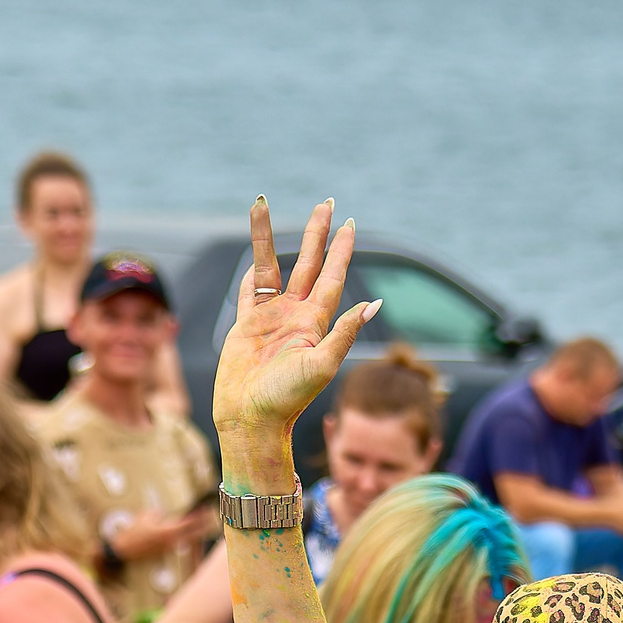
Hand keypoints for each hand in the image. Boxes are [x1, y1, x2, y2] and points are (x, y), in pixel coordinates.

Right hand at [109, 506, 217, 560]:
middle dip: (203, 526)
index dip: (199, 516)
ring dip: (195, 533)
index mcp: (168, 532)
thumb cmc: (133, 534)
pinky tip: (187, 535)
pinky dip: (185, 539)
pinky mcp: (166, 553)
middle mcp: (173, 542)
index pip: (189, 523)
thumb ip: (157, 513)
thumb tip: (163, 512)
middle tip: (210, 518)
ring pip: (188, 540)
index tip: (206, 510)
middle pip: (194, 534)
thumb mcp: (144, 518)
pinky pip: (180, 544)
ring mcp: (170, 549)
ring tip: (201, 526)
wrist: (124, 551)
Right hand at [210, 198, 379, 441]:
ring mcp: (270, 319)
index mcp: (316, 322)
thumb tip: (376, 305)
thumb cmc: (287, 399)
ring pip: (271, 267)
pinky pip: (250, 292)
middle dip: (317, 234)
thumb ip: (345, 333)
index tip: (350, 223)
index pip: (333, 276)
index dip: (342, 250)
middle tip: (327, 203)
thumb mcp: (322, 365)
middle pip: (308, 263)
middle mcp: (296, 315)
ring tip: (263, 204)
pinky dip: (252, 274)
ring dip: (269, 238)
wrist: (251, 419)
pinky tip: (258, 258)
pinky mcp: (246, 326)